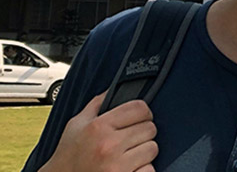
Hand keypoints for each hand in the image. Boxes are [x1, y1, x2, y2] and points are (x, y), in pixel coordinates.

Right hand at [40, 92, 157, 171]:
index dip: (142, 112)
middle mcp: (108, 145)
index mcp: (98, 127)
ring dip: (144, 152)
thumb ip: (97, 104)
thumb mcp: (77, 124)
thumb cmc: (69, 154)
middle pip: (150, 128)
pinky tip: (129, 168)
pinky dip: (143, 169)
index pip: (140, 108)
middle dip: (142, 133)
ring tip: (127, 154)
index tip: (138, 118)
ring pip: (152, 148)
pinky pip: (150, 169)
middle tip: (129, 139)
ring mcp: (117, 165)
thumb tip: (115, 87)